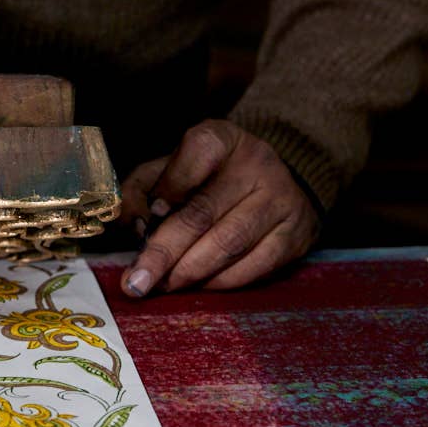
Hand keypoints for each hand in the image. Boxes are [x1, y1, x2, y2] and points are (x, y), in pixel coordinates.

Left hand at [119, 120, 319, 294]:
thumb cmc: (210, 180)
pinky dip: (220, 282)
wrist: (276, 186)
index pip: (197, 152)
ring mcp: (281, 200)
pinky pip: (253, 267)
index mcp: (224, 139)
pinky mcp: (295, 235)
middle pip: (203, 212)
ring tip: (161, 286)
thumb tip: (132, 224)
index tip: (149, 216)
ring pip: (228, 244)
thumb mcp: (172, 170)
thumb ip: (143, 190)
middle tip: (137, 281)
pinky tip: (198, 286)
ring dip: (188, 273)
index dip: (170, 186)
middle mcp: (257, 165)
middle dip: (164, 252)